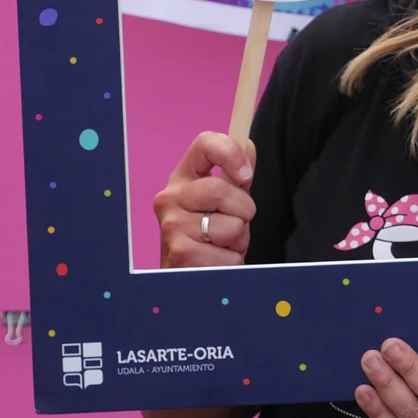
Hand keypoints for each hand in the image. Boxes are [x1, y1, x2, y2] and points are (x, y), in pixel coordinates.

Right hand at [154, 133, 255, 267]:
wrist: (186, 275)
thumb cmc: (207, 233)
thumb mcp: (222, 200)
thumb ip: (236, 174)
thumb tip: (248, 146)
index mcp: (182, 177)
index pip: (205, 143)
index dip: (232, 154)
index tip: (247, 176)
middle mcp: (169, 198)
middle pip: (220, 189)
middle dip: (244, 210)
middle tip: (237, 222)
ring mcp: (172, 227)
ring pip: (232, 227)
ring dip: (239, 241)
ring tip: (223, 244)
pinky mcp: (181, 256)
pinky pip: (229, 257)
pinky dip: (232, 262)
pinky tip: (216, 261)